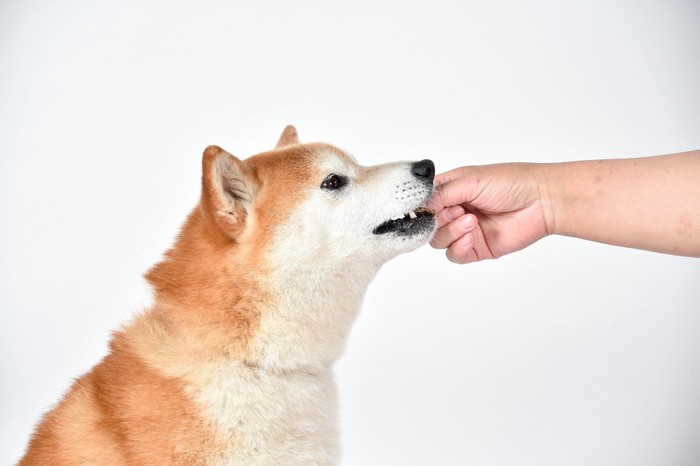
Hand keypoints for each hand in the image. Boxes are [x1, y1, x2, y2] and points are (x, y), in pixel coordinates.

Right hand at [428, 163, 550, 263]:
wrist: (541, 201)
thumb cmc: (511, 182)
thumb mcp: (470, 180)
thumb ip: (442, 194)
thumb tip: (420, 206)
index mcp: (451, 190)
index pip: (425, 202)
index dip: (423, 207)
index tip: (428, 208)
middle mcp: (456, 210)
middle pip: (429, 224)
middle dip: (439, 220)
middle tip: (458, 212)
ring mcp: (466, 230)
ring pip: (439, 240)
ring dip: (451, 232)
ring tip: (471, 221)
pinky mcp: (477, 247)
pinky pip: (455, 255)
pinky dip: (458, 247)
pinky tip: (470, 237)